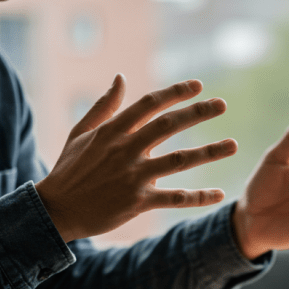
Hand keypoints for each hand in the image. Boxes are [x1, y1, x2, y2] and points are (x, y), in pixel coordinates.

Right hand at [36, 75, 237, 242]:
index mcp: (113, 131)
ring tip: (233, 145)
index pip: (149, 104)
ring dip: (208, 152)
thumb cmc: (69, 170)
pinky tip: (219, 194)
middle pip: (168, 126)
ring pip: (179, 161)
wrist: (55, 211)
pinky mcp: (138, 202)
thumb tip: (121, 77)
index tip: (198, 85)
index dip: (175, 92)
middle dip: (197, 113)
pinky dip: (198, 197)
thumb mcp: (81, 133)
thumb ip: (104, 106)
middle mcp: (126, 150)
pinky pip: (175, 198)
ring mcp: (133, 176)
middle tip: (222, 105)